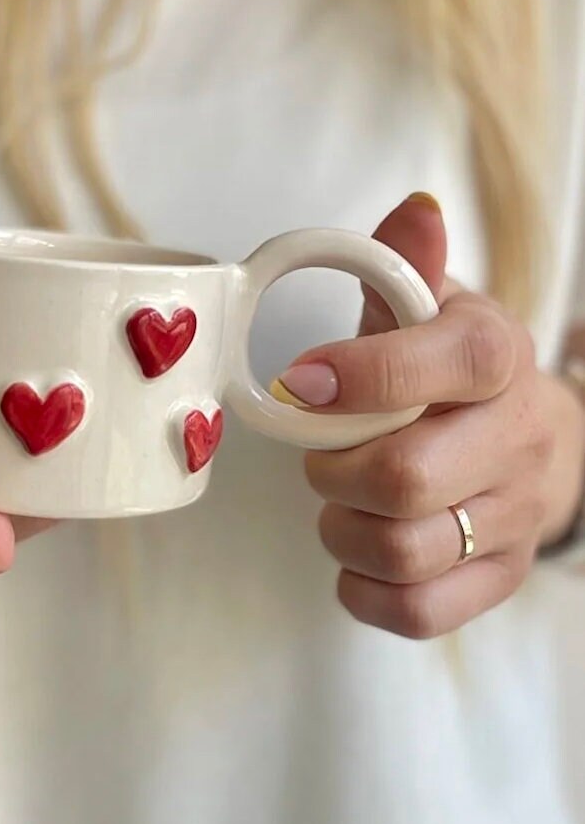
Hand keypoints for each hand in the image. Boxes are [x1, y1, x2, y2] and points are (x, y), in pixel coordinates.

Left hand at [270, 195, 584, 638]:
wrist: (526, 440)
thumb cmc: (447, 370)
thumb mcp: (427, 306)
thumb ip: (407, 265)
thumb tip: (411, 212)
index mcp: (496, 356)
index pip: (451, 362)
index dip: (364, 375)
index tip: (298, 382)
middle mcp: (520, 438)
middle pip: (406, 477)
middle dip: (333, 470)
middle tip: (321, 454)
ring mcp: (515, 517)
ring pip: (403, 550)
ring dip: (340, 529)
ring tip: (340, 501)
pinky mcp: (497, 578)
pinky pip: (416, 611)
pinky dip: (362, 588)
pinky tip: (358, 554)